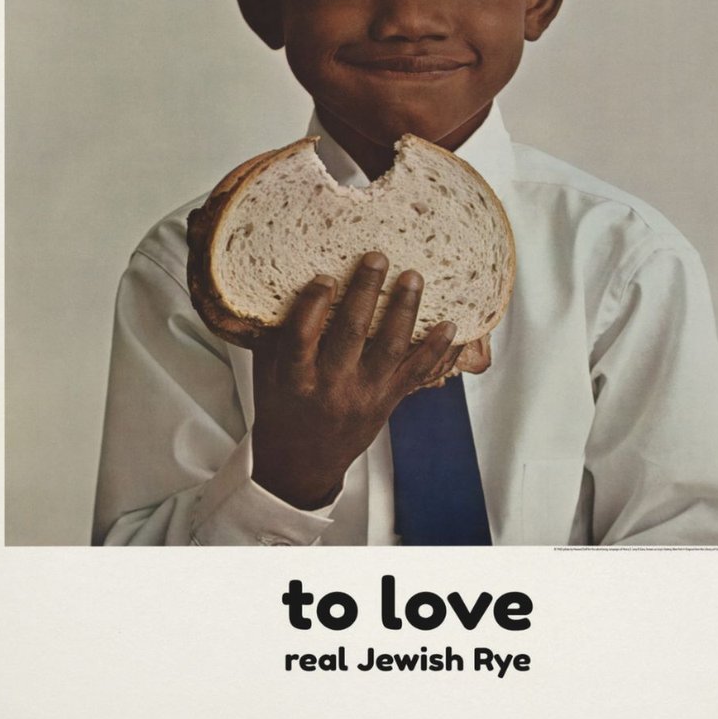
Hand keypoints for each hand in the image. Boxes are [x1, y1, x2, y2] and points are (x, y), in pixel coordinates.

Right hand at [249, 251, 457, 509]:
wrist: (302, 461)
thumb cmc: (283, 406)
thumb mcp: (267, 371)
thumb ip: (273, 332)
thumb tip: (274, 281)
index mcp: (296, 379)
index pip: (302, 339)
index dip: (313, 307)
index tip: (324, 277)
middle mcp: (332, 388)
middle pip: (350, 335)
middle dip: (365, 293)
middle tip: (377, 257)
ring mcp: (364, 395)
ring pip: (388, 348)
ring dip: (404, 310)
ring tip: (413, 276)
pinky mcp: (388, 401)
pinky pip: (416, 374)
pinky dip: (436, 350)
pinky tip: (450, 326)